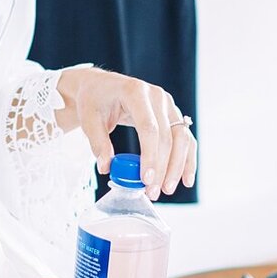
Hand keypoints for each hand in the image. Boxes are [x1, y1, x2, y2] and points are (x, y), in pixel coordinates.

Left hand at [57, 66, 196, 197]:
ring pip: (182, 138)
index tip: (146, 179)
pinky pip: (185, 138)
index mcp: (135, 92)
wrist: (101, 86)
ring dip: (177, 166)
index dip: (150, 155)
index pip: (149, 127)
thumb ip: (98, 143)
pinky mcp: (172, 115)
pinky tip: (186, 179)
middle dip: (163, 167)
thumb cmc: (94, 99)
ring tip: (167, 189)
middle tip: (153, 191)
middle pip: (167, 136)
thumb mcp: (89, 119)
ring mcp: (168, 105)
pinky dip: (187, 159)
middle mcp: (157, 96)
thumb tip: (106, 167)